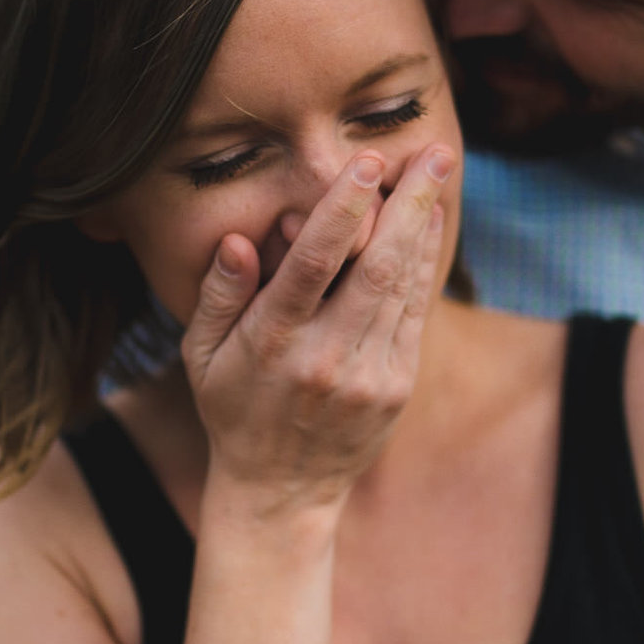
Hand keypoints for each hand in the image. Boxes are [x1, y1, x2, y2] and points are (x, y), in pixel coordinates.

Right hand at [178, 147, 451, 510]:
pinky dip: (424, 265)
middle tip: (434, 153)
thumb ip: (219, 296)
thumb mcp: (202, 356)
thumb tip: (239, 240)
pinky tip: (430, 225)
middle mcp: (326, 357)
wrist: (280, 490)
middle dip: (409, 204)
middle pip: (375, 267)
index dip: (343, 210)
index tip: (367, 164)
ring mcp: (368, 376)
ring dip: (425, 225)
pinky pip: (414, 314)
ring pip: (403, 286)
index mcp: (274, 342)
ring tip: (441, 172)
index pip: (313, 264)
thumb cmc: (233, 409)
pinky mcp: (396, 387)